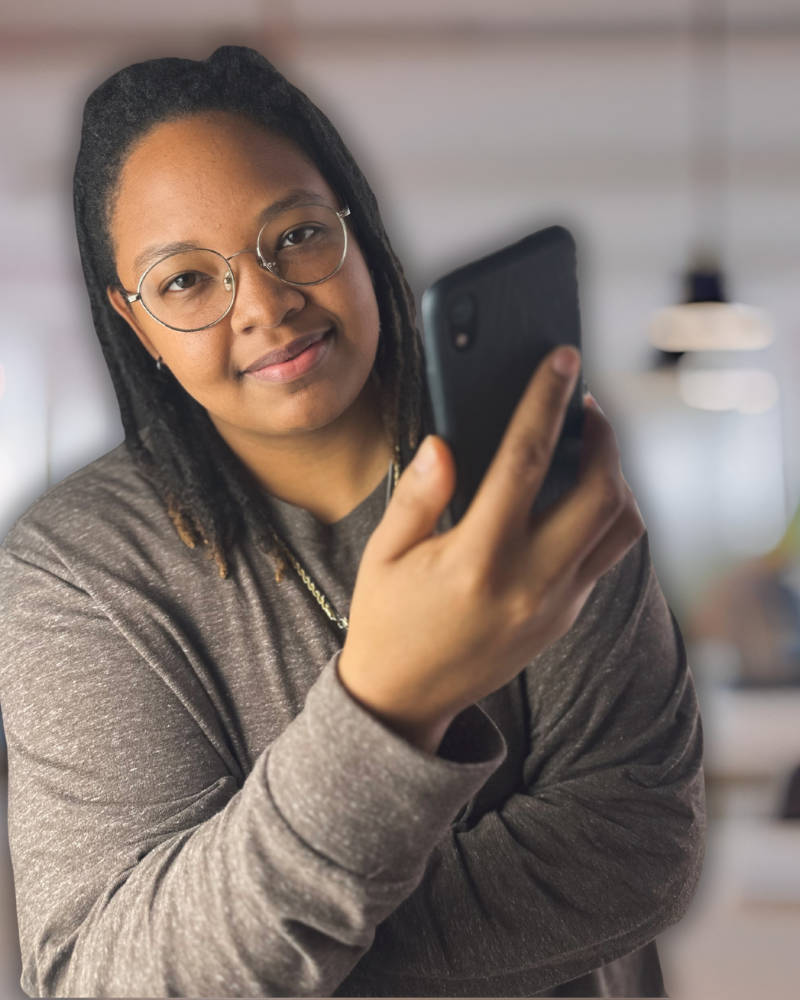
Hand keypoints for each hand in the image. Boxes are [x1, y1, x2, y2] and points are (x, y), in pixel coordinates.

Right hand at [337, 347, 644, 752]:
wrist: (405, 701)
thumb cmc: (386, 622)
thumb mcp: (384, 556)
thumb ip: (418, 497)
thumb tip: (446, 444)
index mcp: (477, 561)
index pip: (525, 462)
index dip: (546, 402)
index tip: (563, 361)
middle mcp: (529, 583)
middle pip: (600, 494)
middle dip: (604, 439)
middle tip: (585, 407)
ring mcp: (555, 605)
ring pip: (620, 528)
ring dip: (615, 479)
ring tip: (588, 449)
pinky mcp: (564, 618)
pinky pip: (605, 555)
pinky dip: (604, 515)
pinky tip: (573, 496)